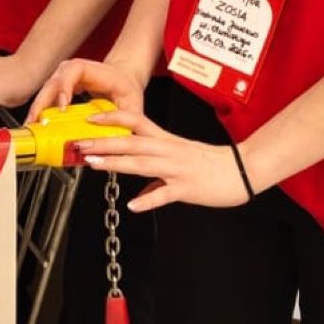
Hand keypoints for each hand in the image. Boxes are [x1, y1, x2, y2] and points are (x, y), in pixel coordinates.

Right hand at [28, 57, 145, 120]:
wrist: (123, 80)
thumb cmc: (126, 90)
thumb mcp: (132, 105)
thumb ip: (125, 121)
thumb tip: (113, 141)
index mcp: (96, 71)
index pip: (75, 70)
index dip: (65, 86)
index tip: (63, 105)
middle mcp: (75, 70)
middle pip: (54, 81)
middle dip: (43, 102)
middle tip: (37, 122)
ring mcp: (65, 76)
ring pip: (47, 89)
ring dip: (38, 108)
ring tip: (32, 127)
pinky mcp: (60, 86)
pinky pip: (47, 96)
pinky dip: (41, 110)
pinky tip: (36, 125)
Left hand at [75, 109, 253, 211]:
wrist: (243, 170)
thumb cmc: (212, 164)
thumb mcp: (181, 160)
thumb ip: (158, 175)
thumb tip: (141, 194)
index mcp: (166, 141)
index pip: (135, 122)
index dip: (113, 118)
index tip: (91, 118)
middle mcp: (168, 151)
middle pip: (131, 143)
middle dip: (103, 143)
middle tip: (80, 143)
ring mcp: (177, 169)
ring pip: (142, 163)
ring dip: (116, 163)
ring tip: (94, 164)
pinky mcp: (187, 188)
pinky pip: (165, 193)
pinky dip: (149, 199)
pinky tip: (133, 205)